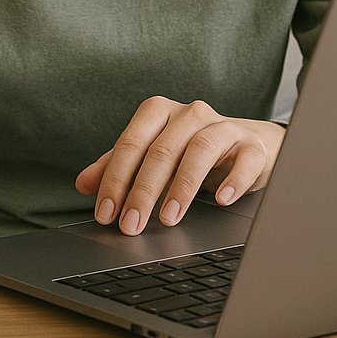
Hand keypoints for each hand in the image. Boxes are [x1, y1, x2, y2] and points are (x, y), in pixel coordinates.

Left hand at [74, 96, 285, 235]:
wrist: (248, 144)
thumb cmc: (190, 151)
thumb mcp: (152, 157)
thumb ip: (117, 167)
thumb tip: (84, 184)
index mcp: (159, 112)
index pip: (131, 143)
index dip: (115, 179)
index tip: (106, 213)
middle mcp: (190, 113)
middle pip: (162, 150)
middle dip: (142, 191)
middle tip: (131, 225)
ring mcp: (223, 126)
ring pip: (200, 150)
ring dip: (182, 187)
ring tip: (169, 218)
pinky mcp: (252, 145)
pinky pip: (244, 159)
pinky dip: (232, 180)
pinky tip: (220, 200)